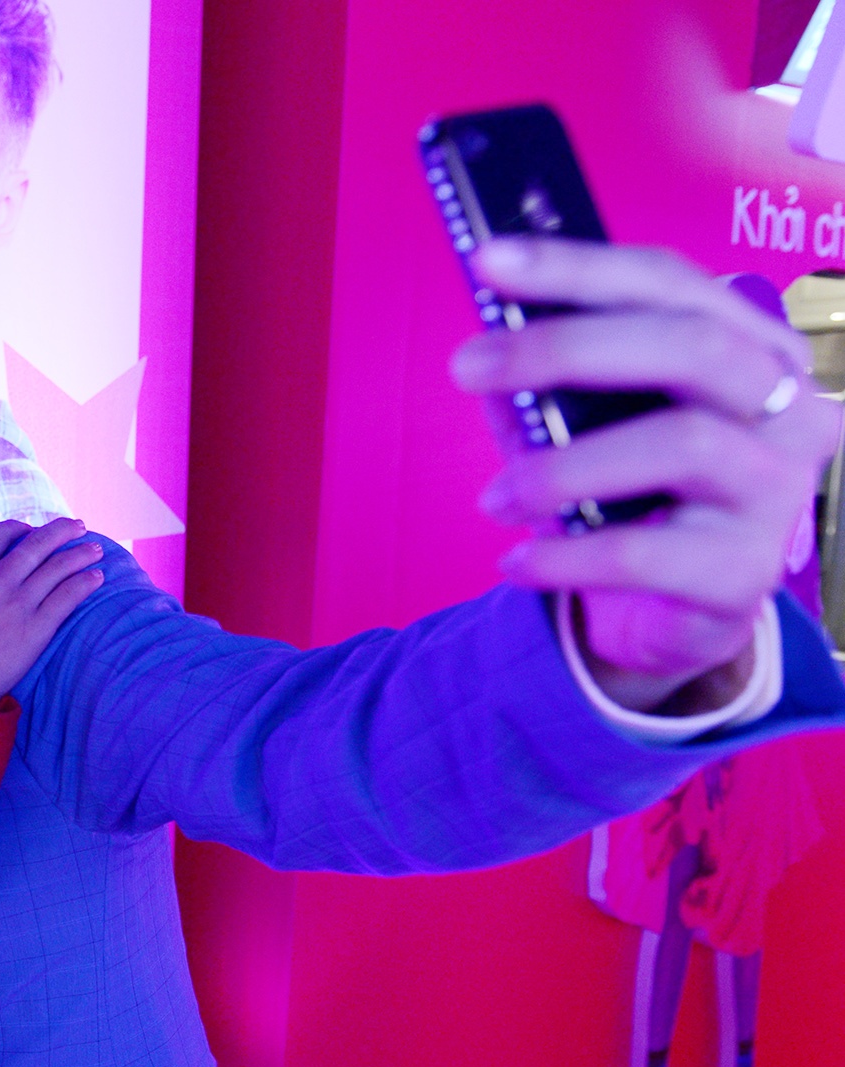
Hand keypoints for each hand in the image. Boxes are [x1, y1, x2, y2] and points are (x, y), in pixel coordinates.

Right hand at [0, 518, 104, 707]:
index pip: (1, 533)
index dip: (20, 526)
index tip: (32, 530)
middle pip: (37, 542)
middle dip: (63, 530)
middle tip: (80, 527)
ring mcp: (18, 603)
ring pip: (58, 566)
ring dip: (81, 553)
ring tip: (96, 550)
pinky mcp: (37, 628)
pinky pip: (68, 596)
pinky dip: (85, 582)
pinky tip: (96, 578)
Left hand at [455, 238, 841, 711]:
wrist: (667, 616)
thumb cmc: (630, 498)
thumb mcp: (585, 429)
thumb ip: (548, 386)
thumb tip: (488, 348)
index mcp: (755, 351)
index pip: (672, 284)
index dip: (578, 267)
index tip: (488, 260)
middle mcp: (789, 410)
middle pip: (692, 346)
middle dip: (567, 347)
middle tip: (468, 365)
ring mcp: (780, 491)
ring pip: (679, 444)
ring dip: (562, 467)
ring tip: (494, 498)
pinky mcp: (746, 572)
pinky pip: (643, 552)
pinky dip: (563, 555)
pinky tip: (516, 561)